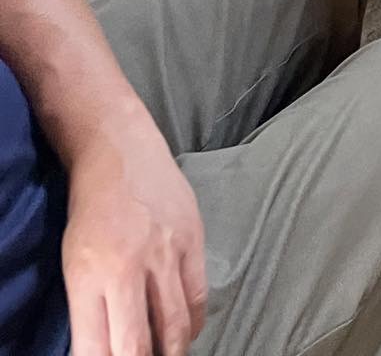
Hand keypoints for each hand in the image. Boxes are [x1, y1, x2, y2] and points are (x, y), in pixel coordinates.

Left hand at [62, 101, 206, 355]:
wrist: (120, 151)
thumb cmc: (91, 213)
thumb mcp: (75, 265)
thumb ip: (90, 312)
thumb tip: (104, 350)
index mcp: (89, 278)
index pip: (97, 351)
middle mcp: (127, 268)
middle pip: (138, 347)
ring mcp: (165, 253)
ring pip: (174, 328)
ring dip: (171, 354)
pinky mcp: (193, 238)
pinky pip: (198, 298)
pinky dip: (192, 324)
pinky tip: (184, 333)